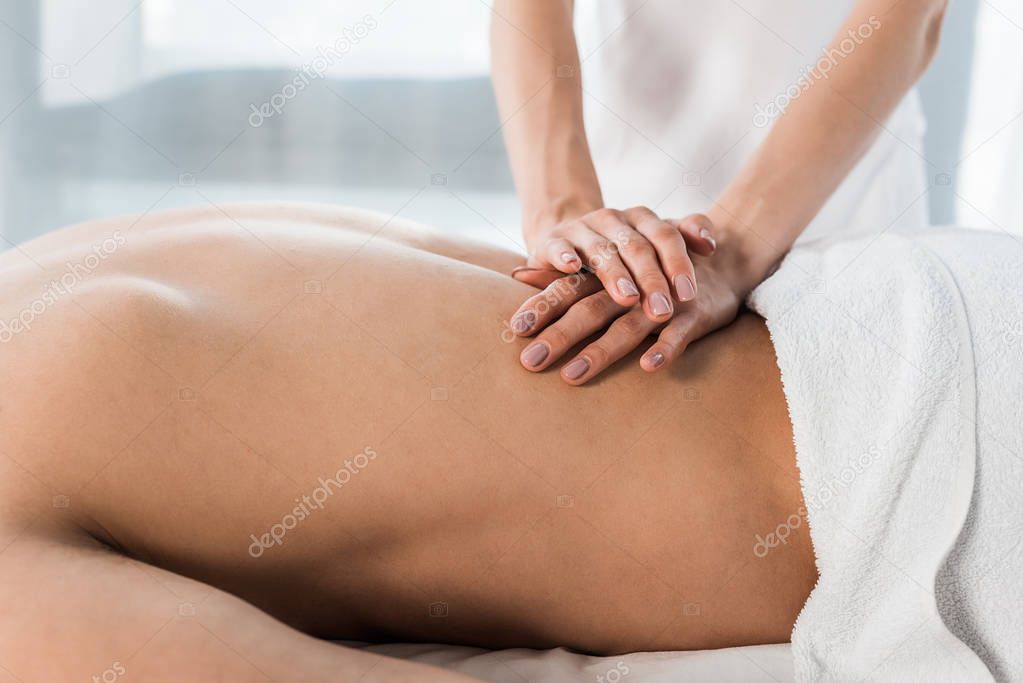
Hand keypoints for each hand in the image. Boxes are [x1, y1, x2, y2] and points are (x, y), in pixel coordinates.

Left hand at [509, 244, 749, 384]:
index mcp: (608, 274)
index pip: (568, 289)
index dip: (542, 307)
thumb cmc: (650, 269)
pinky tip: (646, 367)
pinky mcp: (694, 313)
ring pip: (628, 324)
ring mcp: (663, 301)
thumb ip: (565, 274)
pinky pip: (679, 333)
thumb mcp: (610, 266)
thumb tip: (516, 274)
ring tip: (573, 374)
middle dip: (560, 335)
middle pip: (590, 308)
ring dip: (601, 350)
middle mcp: (631, 286)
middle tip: (530, 361)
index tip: (515, 330)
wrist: (724, 258)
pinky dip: (664, 347)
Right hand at [517, 208, 716, 322]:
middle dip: (651, 280)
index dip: (678, 264)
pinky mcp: (552, 242)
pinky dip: (564, 256)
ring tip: (627, 299)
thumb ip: (688, 236)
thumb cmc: (623, 252)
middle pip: (637, 247)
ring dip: (615, 275)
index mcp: (643, 219)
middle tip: (662, 312)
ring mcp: (582, 229)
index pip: (666, 236)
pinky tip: (571, 268)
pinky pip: (558, 248)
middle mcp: (613, 219)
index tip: (688, 294)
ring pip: (602, 250)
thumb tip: (712, 244)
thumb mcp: (656, 242)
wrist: (569, 242)